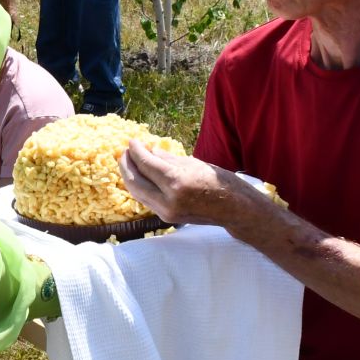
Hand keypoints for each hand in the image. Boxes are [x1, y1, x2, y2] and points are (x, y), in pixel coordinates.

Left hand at [117, 144, 255, 225]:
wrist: (234, 209)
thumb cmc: (219, 181)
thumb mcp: (193, 163)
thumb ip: (168, 159)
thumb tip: (149, 151)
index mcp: (177, 182)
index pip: (146, 164)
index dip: (136, 151)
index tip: (132, 141)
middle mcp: (168, 200)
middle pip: (135, 181)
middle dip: (126, 164)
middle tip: (125, 151)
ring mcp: (166, 211)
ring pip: (137, 193)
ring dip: (129, 176)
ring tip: (128, 161)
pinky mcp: (166, 217)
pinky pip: (146, 200)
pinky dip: (139, 186)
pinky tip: (139, 176)